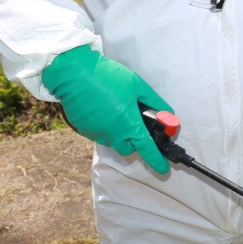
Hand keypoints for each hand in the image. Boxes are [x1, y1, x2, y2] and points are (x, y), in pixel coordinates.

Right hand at [42, 44, 172, 173]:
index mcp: (129, 125)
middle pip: (129, 148)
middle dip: (135, 142)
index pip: (147, 149)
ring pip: (113, 141)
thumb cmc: (108, 77)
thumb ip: (154, 102)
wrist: (74, 74)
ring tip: (118, 111)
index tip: (163, 169)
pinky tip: (104, 110)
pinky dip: (105, 127)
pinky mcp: (83, 130)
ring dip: (119, 134)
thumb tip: (168, 113)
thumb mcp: (138, 86)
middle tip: (137, 125)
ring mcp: (96, 134)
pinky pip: (99, 134)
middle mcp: (113, 134)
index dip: (157, 160)